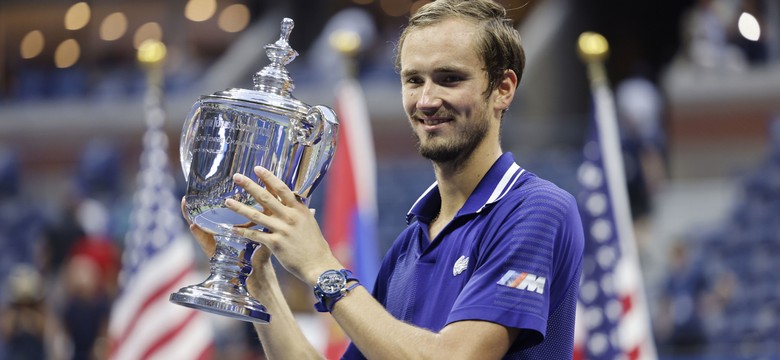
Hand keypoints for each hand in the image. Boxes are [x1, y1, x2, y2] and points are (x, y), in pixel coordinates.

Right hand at [180, 196, 273, 296]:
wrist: (259, 287)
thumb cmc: (263, 264)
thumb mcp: (266, 242)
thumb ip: (269, 227)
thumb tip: (278, 208)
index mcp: (236, 233)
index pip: (227, 214)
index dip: (222, 200)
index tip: (217, 186)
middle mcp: (224, 238)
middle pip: (212, 218)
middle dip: (203, 205)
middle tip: (194, 191)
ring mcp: (218, 246)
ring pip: (204, 228)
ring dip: (194, 216)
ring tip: (185, 203)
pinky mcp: (215, 257)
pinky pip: (205, 244)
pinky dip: (198, 235)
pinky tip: (192, 225)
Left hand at [225, 166, 341, 284]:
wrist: (318, 264)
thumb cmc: (315, 245)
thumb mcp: (310, 223)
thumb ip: (301, 212)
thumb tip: (299, 204)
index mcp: (299, 209)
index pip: (281, 188)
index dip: (268, 177)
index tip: (257, 169)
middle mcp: (289, 217)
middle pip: (265, 197)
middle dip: (249, 185)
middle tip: (237, 177)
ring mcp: (282, 230)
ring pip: (256, 215)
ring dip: (240, 207)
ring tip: (227, 201)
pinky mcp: (275, 244)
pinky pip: (255, 235)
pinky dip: (243, 232)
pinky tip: (233, 228)